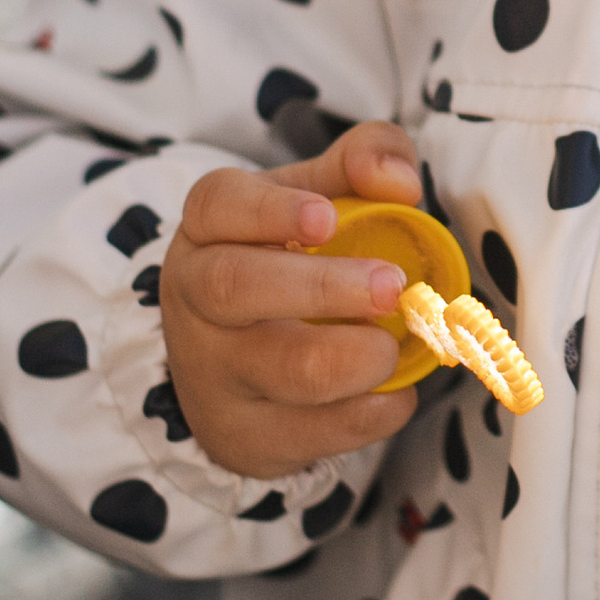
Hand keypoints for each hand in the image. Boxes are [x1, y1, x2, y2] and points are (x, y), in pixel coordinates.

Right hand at [159, 121, 428, 481]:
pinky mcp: (247, 436)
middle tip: (391, 287)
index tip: (327, 219)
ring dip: (358, 358)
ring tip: (393, 345)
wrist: (227, 365)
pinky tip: (393, 389)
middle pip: (237, 287)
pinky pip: (318, 431)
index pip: (219, 206)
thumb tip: (402, 183)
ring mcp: (216, 374)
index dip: (273, 210)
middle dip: (323, 288)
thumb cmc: (284, 259)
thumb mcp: (312, 197)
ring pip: (286, 370)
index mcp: (210, 228)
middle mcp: (197, 299)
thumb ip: (363, 163)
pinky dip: (373, 411)